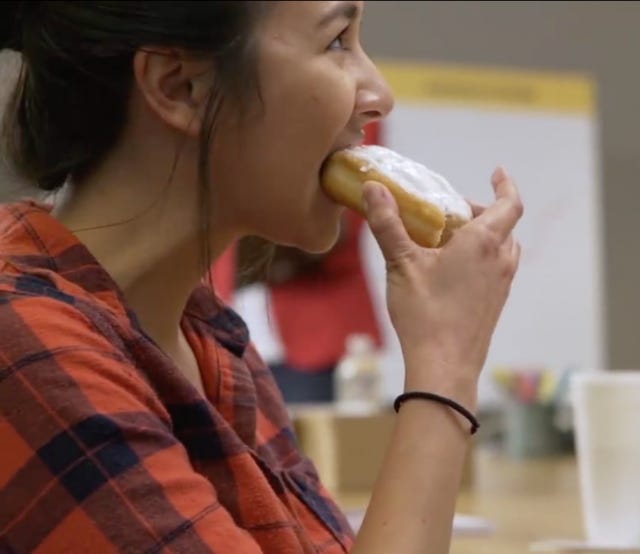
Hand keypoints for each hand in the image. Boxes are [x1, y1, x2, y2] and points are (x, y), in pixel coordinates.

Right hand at [362, 167, 522, 395]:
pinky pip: (497, 268)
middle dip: (482, 211)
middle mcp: (500, 260)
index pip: (509, 203)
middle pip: (503, 224)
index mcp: (483, 243)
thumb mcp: (401, 264)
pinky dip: (483, 257)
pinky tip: (452, 270)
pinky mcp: (495, 303)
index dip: (505, 184)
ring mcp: (501, 284)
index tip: (497, 171)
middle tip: (452, 210)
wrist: (445, 367)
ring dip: (485, 234)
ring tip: (452, 238)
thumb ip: (387, 224)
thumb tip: (374, 188)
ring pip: (502, 247)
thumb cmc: (425, 313)